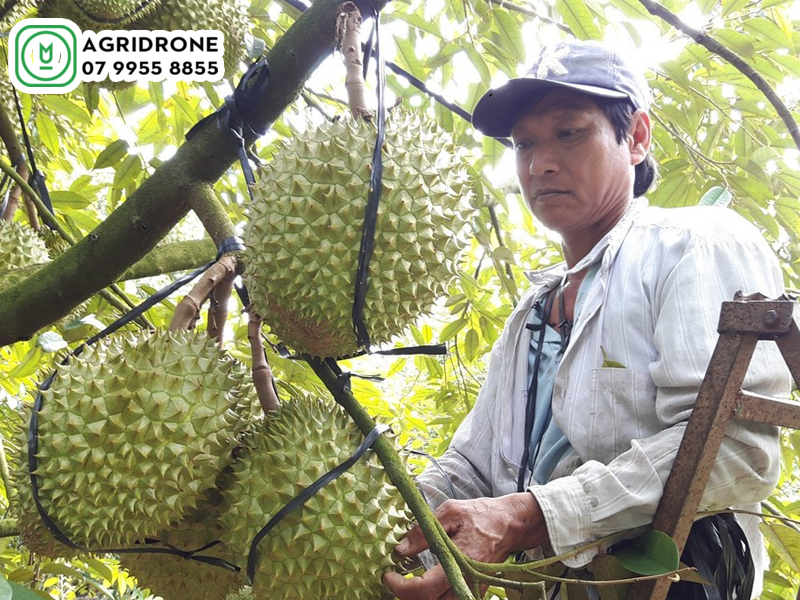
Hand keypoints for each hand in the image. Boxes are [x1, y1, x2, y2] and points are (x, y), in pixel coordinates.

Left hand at [383, 493, 548, 599]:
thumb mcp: (450, 512)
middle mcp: (467, 579)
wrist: (511, 523)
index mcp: (461, 559)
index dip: (402, 587)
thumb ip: (423, 531)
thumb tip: (400, 548)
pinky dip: (436, 596)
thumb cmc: (482, 515)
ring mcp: (473, 587)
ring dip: (423, 598)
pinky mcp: (475, 589)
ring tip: (408, 584)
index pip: (426, 588)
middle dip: (408, 596)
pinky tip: (425, 585)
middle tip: (395, 581)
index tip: (388, 575)